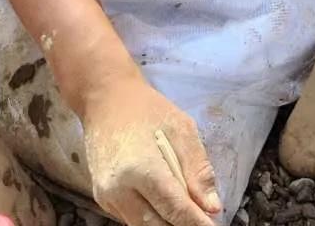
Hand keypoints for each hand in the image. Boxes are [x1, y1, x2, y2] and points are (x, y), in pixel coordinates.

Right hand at [81, 75, 221, 225]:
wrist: (105, 101)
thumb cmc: (147, 109)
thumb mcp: (182, 128)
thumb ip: (197, 169)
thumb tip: (212, 206)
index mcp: (141, 169)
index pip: (175, 209)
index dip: (196, 223)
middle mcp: (118, 191)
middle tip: (203, 222)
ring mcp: (107, 198)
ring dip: (167, 223)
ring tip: (189, 212)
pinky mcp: (102, 200)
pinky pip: (133, 218)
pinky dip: (153, 217)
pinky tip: (168, 205)